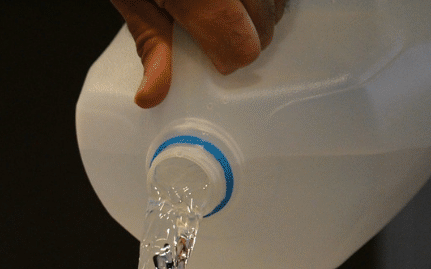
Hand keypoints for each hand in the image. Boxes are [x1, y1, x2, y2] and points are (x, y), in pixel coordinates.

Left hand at [111, 0, 286, 107]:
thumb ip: (152, 45)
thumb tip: (151, 97)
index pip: (242, 46)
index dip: (228, 58)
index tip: (213, 54)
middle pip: (266, 26)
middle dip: (245, 36)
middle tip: (218, 29)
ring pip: (279, 3)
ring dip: (262, 12)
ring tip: (232, 7)